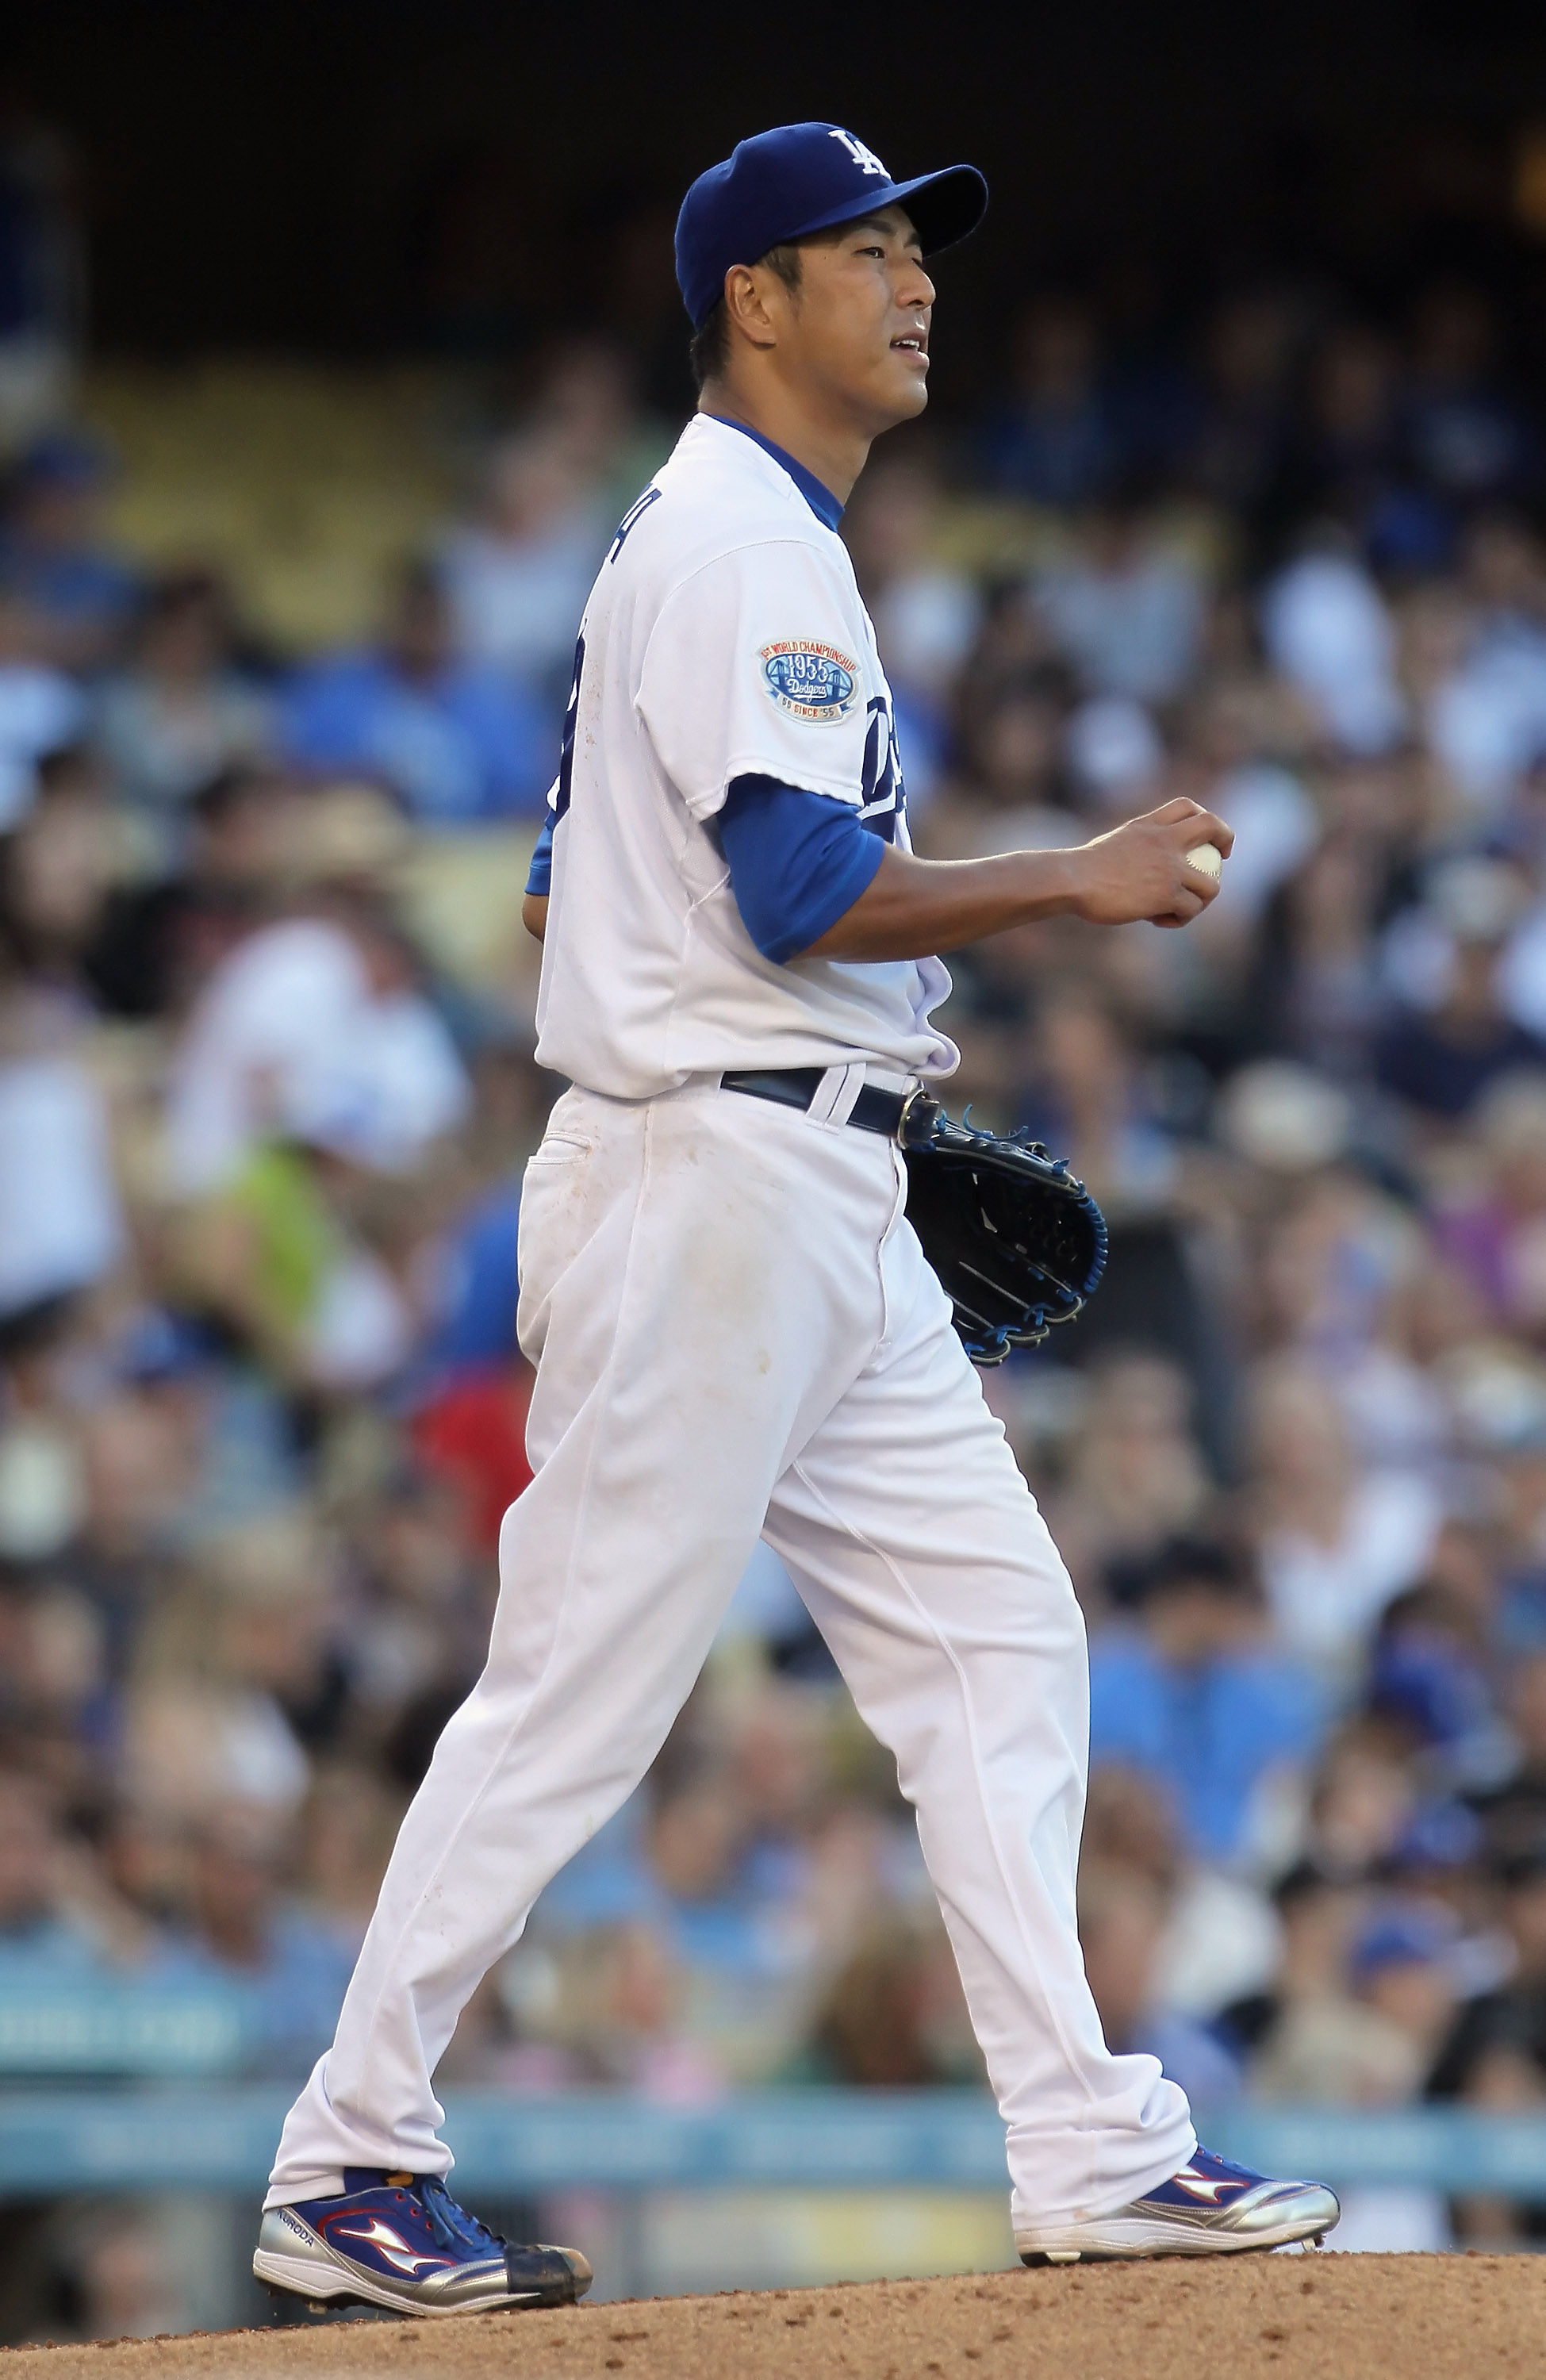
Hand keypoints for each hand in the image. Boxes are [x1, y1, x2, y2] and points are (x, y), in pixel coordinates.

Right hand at [1064, 799, 1233, 928]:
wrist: (1072, 880)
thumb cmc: (1081, 869)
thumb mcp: (1113, 844)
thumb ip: (1135, 847)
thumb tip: (1139, 865)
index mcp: (1148, 826)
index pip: (1185, 806)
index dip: (1201, 817)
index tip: (1204, 835)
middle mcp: (1164, 841)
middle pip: (1212, 826)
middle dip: (1226, 840)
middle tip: (1221, 861)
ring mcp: (1170, 868)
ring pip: (1211, 885)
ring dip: (1201, 900)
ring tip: (1180, 909)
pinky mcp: (1167, 894)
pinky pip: (1190, 909)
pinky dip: (1180, 919)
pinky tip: (1160, 921)